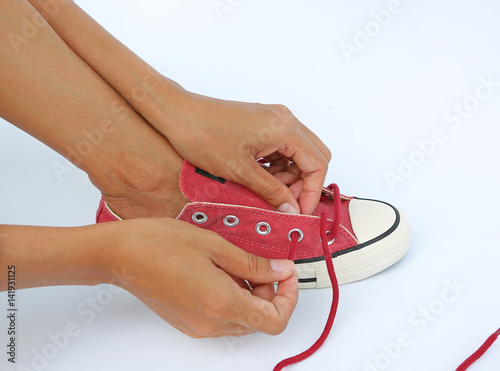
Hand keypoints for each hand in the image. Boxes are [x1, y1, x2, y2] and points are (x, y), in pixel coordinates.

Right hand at [106, 218, 297, 336]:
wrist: (119, 255)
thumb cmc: (160, 244)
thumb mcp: (214, 245)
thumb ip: (252, 263)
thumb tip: (280, 271)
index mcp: (222, 305)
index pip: (274, 320)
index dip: (289, 298)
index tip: (287, 273)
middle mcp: (211, 324)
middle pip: (260, 321)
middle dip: (271, 293)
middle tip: (264, 263)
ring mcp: (197, 327)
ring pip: (242, 320)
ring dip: (252, 296)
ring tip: (238, 264)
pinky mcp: (187, 322)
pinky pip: (223, 318)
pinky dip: (233, 299)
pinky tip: (221, 272)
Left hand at [156, 86, 331, 214]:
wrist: (177, 113)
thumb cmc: (202, 135)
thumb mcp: (240, 171)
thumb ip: (271, 191)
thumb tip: (291, 210)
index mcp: (284, 129)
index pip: (318, 164)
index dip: (312, 192)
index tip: (300, 211)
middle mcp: (284, 120)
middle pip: (313, 157)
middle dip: (303, 184)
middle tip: (284, 203)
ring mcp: (274, 119)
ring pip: (298, 154)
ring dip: (289, 176)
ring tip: (267, 192)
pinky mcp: (262, 123)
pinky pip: (282, 148)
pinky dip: (278, 166)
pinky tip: (260, 178)